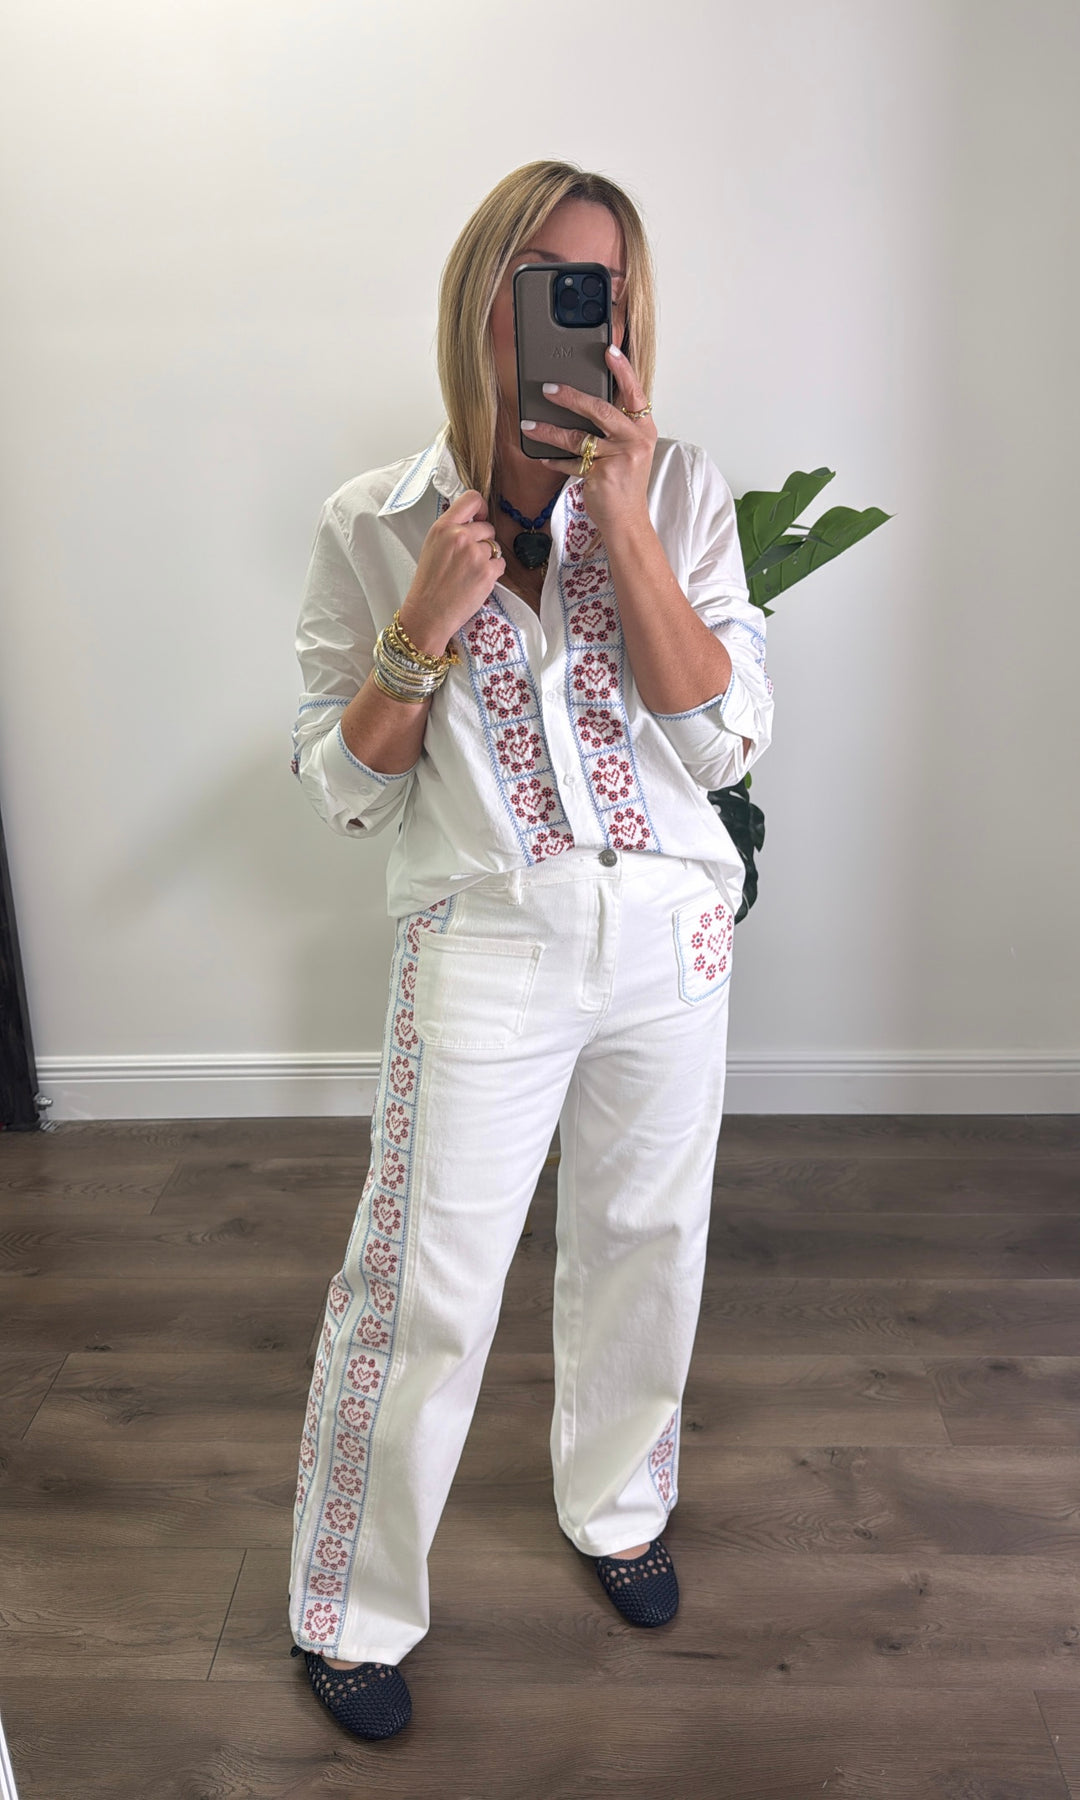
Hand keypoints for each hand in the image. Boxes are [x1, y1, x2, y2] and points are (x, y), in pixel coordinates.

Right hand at [400, 488, 504, 652]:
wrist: (429, 613)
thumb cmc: (429, 583)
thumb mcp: (432, 546)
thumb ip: (451, 530)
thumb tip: (472, 520)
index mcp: (443, 527)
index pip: (472, 498)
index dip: (481, 507)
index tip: (480, 517)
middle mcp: (460, 537)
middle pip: (487, 527)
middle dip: (482, 541)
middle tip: (468, 559)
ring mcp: (475, 554)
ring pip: (495, 547)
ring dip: (487, 558)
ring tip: (469, 573)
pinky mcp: (487, 573)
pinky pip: (500, 564)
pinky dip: (492, 573)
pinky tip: (476, 582)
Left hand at [520, 345, 657, 537]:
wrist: (628, 521)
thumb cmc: (624, 484)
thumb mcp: (629, 450)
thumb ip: (614, 427)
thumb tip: (584, 402)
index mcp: (643, 429)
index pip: (635, 392)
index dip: (622, 369)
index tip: (608, 349)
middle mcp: (635, 440)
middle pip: (600, 409)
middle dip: (570, 396)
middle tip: (548, 388)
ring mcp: (619, 458)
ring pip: (578, 436)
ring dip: (549, 430)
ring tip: (529, 424)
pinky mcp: (602, 475)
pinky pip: (571, 462)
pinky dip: (555, 460)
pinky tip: (541, 455)